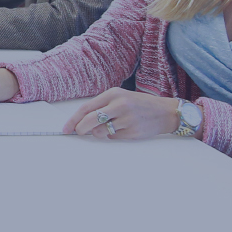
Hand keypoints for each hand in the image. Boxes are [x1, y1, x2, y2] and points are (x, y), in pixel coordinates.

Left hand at [62, 89, 182, 140]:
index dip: (74, 120)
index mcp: (113, 94)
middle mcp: (119, 105)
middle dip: (81, 129)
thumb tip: (80, 122)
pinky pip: (113, 137)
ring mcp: (127, 119)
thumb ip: (101, 107)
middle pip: (90, 120)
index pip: (86, 108)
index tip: (66, 128)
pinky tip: (122, 130)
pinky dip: (112, 136)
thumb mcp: (120, 97)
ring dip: (99, 133)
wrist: (164, 112)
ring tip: (109, 128)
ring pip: (100, 132)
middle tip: (79, 132)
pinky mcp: (132, 131)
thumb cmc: (139, 104)